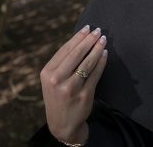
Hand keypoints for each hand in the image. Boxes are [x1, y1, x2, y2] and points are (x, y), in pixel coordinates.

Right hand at [40, 25, 107, 143]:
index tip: (87, 28)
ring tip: (103, 40)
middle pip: (77, 54)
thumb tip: (80, 40)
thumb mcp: (52, 80)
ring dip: (97, 49)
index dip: (78, 37)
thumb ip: (62, 63)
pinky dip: (101, 62)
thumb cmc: (58, 96)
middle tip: (98, 31)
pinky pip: (95, 74)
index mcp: (48, 73)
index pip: (65, 50)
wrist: (62, 124)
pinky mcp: (84, 94)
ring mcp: (71, 88)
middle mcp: (57, 80)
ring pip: (88, 63)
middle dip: (89, 40)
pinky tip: (105, 54)